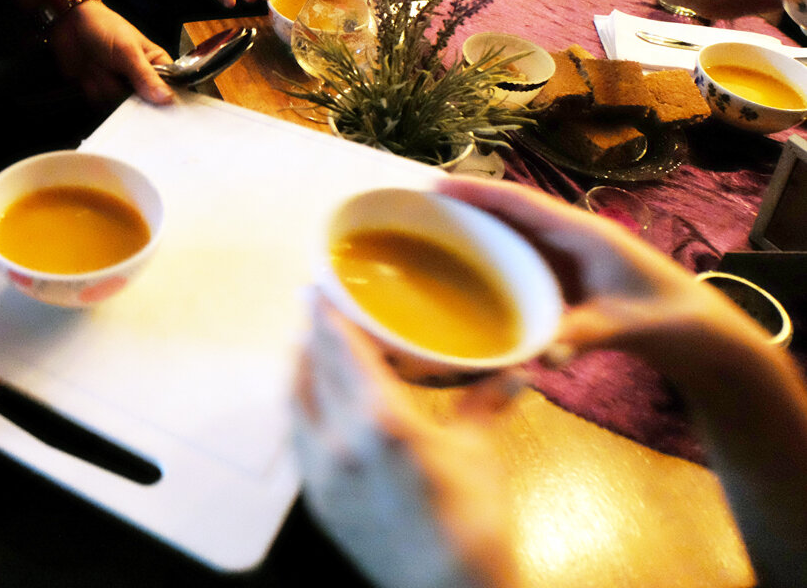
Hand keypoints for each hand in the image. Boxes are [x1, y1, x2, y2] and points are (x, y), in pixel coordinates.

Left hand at [47, 0, 174, 106]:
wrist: (70, 24)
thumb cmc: (103, 27)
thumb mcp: (128, 51)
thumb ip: (146, 76)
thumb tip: (167, 98)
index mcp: (155, 64)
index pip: (169, 90)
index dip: (164, 102)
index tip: (155, 103)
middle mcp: (140, 78)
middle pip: (144, 105)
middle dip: (128, 96)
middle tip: (119, 79)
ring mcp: (120, 86)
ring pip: (121, 106)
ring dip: (107, 89)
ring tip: (101, 68)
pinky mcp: (102, 92)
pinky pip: (102, 105)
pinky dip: (94, 92)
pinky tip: (90, 76)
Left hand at [294, 295, 518, 587]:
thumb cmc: (471, 524)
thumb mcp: (480, 453)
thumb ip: (487, 402)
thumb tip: (515, 369)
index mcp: (382, 421)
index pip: (343, 350)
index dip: (329, 314)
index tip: (320, 286)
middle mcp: (341, 439)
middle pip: (316, 367)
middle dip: (315, 333)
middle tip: (317, 305)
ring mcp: (322, 470)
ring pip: (296, 399)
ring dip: (301, 365)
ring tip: (310, 343)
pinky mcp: (315, 495)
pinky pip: (297, 433)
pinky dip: (300, 403)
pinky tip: (310, 396)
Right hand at [433, 178, 756, 373]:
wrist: (706, 339)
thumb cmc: (674, 322)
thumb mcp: (628, 327)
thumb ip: (584, 335)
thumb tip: (539, 354)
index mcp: (584, 234)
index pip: (523, 203)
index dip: (479, 192)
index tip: (435, 185)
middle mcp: (573, 239)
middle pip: (511, 213)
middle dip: (466, 207)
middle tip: (415, 208)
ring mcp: (571, 259)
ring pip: (515, 235)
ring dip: (478, 232)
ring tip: (430, 235)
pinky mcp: (571, 280)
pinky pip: (523, 261)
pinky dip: (493, 260)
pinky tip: (468, 276)